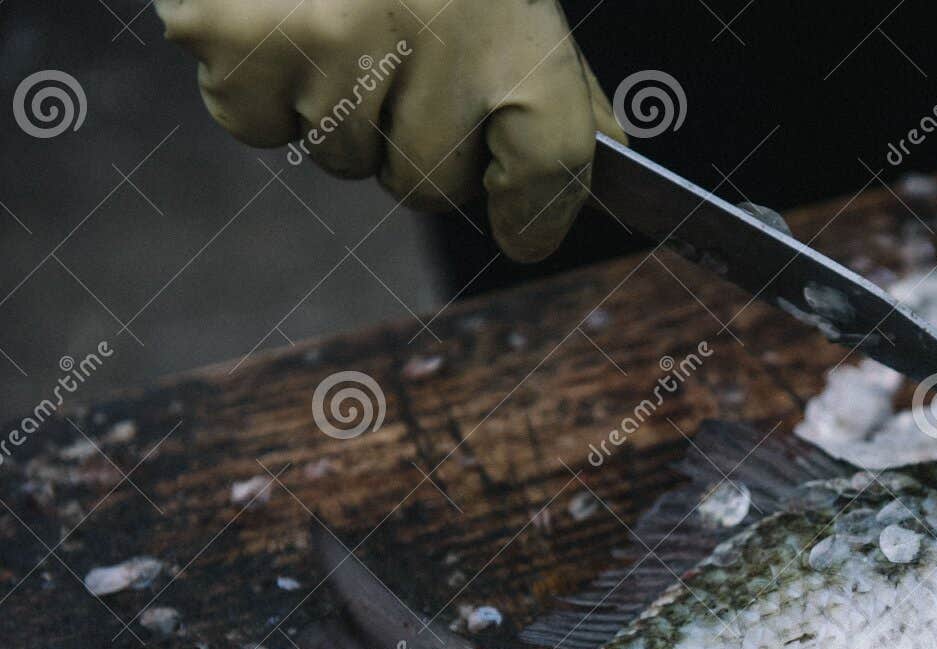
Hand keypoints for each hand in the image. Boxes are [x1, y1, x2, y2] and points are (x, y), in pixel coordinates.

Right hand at [156, 0, 623, 260]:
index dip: (540, 209)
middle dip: (415, 146)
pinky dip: (259, 89)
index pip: (551, 153)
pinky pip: (257, 125)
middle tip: (399, 62)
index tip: (526, 233)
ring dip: (338, 115)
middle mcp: (430, 30)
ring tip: (336, 22)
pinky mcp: (236, 40)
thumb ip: (554, 84)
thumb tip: (594, 170)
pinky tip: (276, 19)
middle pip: (429, 183)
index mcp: (508, 12)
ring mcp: (330, 41)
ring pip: (343, 159)